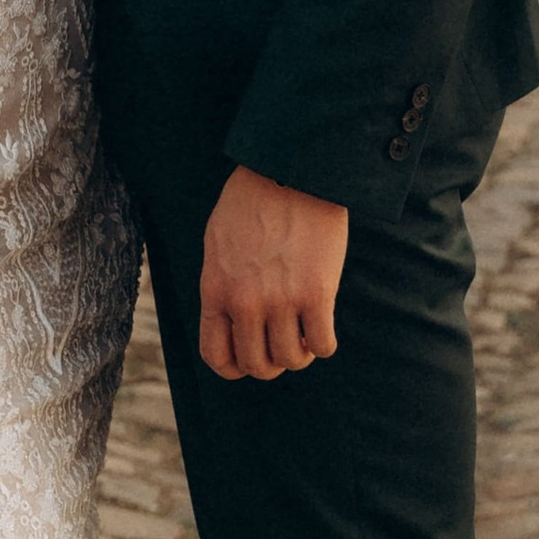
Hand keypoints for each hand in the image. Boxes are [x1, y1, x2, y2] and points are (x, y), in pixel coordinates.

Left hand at [199, 167, 346, 381]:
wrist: (289, 171)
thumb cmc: (252, 202)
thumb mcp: (218, 244)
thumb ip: (221, 284)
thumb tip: (230, 320)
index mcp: (215, 291)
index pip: (217, 357)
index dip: (236, 367)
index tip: (251, 357)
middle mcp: (245, 302)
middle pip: (257, 365)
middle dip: (271, 363)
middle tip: (282, 344)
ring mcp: (281, 300)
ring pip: (291, 359)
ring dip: (299, 354)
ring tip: (303, 333)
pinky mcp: (317, 293)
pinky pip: (322, 345)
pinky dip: (323, 344)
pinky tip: (322, 326)